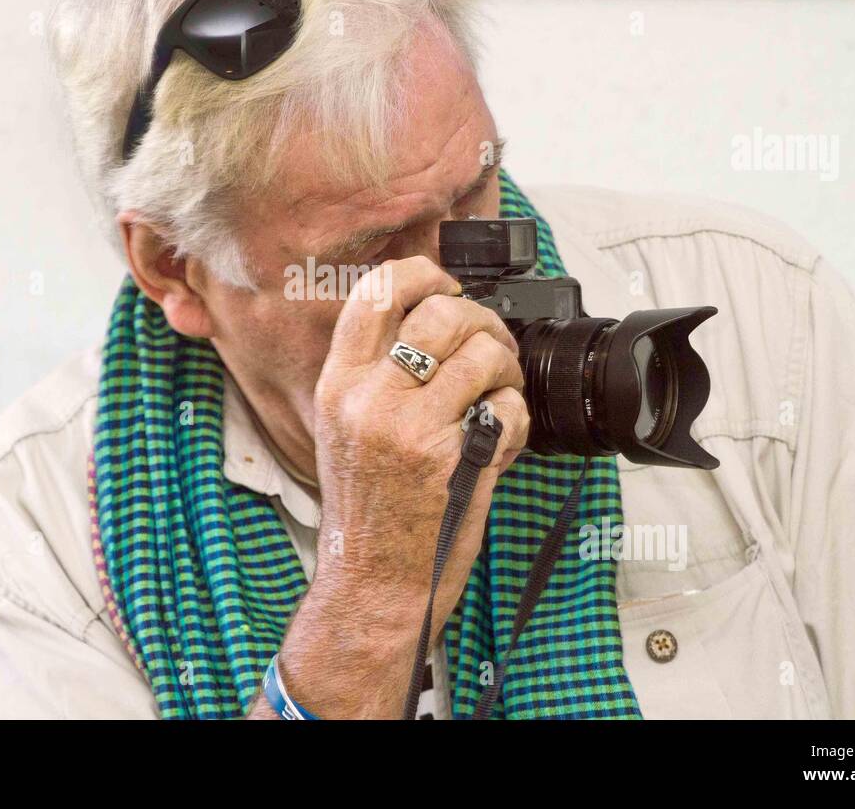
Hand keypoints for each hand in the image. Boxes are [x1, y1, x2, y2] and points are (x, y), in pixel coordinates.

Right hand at [257, 255, 528, 718]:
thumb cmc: (367, 510)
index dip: (423, 273)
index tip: (446, 288)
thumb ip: (375, 374)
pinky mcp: (448, 455)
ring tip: (499, 393)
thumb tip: (430, 321)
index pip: (375, 292)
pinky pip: (505, 407)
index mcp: (338, 383)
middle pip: (440, 313)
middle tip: (490, 347)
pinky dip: (516, 418)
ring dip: (506, 368)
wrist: (372, 580)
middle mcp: (368, 397)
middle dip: (482, 322)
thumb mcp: (344, 429)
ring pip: (481, 353)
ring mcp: (408, 425)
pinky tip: (498, 439)